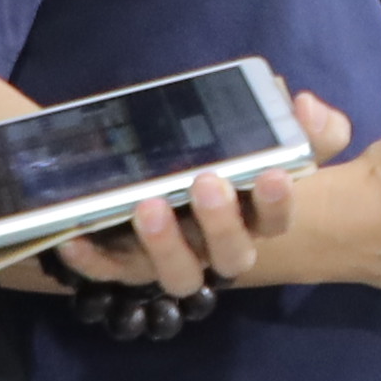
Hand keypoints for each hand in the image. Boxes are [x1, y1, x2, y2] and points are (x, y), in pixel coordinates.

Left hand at [18, 89, 347, 306]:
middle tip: (206, 181)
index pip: (276, 220)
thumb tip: (304, 105)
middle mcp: (216, 247)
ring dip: (165, 245)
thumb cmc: (217, 156)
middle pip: (231, 255)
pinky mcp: (126, 266)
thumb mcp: (261, 133)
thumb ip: (296, 123)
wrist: (153, 174)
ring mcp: (171, 260)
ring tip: (148, 206)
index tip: (272, 173)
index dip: (278, 202)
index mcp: (252, 217)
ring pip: (178, 275)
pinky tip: (76, 236)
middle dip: (221, 222)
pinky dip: (92, 259)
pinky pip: (108, 272)